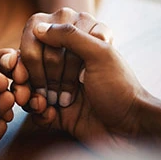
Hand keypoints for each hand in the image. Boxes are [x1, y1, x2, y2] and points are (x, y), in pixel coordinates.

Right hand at [27, 22, 150, 147]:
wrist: (131, 132)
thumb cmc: (119, 90)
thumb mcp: (100, 54)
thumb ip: (70, 35)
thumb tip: (39, 28)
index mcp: (79, 43)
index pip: (42, 39)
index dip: (37, 54)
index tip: (46, 69)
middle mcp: (68, 61)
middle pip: (33, 62)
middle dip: (37, 77)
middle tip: (51, 91)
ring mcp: (61, 86)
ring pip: (30, 85)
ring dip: (32, 95)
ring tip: (44, 104)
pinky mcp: (58, 110)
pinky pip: (35, 107)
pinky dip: (39, 112)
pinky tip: (50, 115)